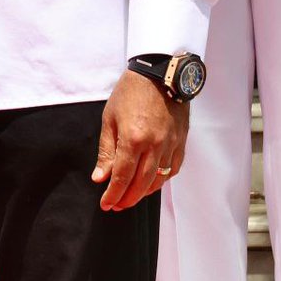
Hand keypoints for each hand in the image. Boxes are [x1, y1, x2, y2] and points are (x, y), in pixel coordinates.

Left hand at [92, 69, 188, 210]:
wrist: (159, 74)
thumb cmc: (130, 93)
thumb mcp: (110, 118)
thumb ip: (106, 151)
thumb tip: (100, 177)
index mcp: (133, 139)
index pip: (122, 176)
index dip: (113, 194)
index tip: (105, 204)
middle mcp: (154, 146)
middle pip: (141, 184)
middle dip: (127, 199)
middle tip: (116, 205)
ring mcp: (171, 146)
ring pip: (158, 181)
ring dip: (143, 193)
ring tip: (130, 197)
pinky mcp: (181, 144)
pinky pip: (172, 171)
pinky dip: (160, 181)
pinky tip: (150, 184)